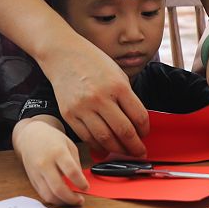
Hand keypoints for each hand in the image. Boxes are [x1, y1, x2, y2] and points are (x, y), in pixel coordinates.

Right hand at [12, 118, 87, 205]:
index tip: (86, 187)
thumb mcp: (69, 145)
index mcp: (58, 152)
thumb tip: (80, 182)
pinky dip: (54, 200)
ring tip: (72, 200)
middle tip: (80, 200)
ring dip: (63, 202)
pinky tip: (62, 198)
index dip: (81, 183)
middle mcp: (45, 163)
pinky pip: (43, 195)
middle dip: (72, 198)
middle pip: (58, 188)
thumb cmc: (51, 139)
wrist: (30, 137)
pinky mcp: (32, 180)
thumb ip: (76, 163)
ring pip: (49, 195)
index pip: (71, 171)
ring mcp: (37, 173)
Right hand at [42, 40, 148, 157]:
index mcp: (117, 86)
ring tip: (124, 152)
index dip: (145, 130)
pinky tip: (105, 147)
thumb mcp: (117, 74)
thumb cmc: (93, 62)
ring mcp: (83, 107)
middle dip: (135, 146)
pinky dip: (98, 146)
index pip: (139, 116)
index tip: (145, 134)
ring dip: (117, 150)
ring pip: (105, 138)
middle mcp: (100, 97)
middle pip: (124, 131)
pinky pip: (87, 137)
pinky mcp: (69, 114)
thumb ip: (127, 97)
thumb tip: (136, 123)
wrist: (63, 55)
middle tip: (139, 152)